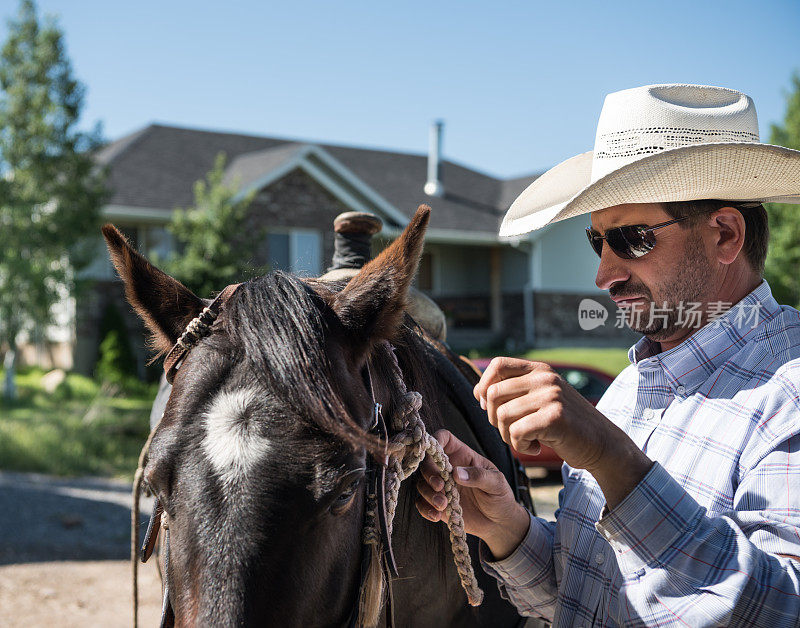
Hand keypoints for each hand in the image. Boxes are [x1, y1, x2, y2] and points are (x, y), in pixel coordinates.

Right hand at [416, 429, 529, 559]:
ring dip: (428, 493)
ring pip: (422, 483)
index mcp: (463, 456)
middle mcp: (448, 469)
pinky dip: (425, 509)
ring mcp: (442, 487)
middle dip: (429, 473)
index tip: (435, 453)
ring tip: (443, 505)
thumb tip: (456, 472)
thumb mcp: (497, 483)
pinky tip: (436, 515)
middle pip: (427, 461)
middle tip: (440, 486)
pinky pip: (422, 503)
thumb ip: (479, 476)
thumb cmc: (500, 497)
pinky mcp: (437, 504)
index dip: (435, 440)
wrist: (499, 523)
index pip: (444, 439)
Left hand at [474, 357, 651, 507]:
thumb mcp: (542, 398)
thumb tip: (479, 393)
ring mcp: (551, 396)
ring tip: (525, 441)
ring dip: (507, 436)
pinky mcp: (554, 417)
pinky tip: (536, 448)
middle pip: (494, 394)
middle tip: (511, 432)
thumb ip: (517, 391)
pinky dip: (520, 447)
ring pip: (502, 416)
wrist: (602, 444)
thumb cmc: (565, 425)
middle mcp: (545, 378)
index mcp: (540, 370)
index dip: (483, 385)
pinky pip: (516, 432)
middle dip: (493, 418)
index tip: (483, 405)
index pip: (498, 365)